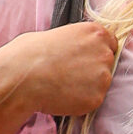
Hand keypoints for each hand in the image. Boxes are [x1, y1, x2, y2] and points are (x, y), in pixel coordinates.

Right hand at [0, 22, 118, 133]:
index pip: (110, 43)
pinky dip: (81, 101)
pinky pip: (92, 101)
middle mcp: (104, 53)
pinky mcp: (96, 98)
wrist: (22, 77)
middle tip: (70, 74)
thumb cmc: (30, 53)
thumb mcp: (57, 34)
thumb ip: (76, 42)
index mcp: (95, 32)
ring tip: (63, 85)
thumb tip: (76, 49)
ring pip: (101, 84)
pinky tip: (63, 96)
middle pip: (108, 64)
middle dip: (94, 70)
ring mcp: (103, 77)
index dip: (97, 52)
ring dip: (88, 86)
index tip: (85, 59)